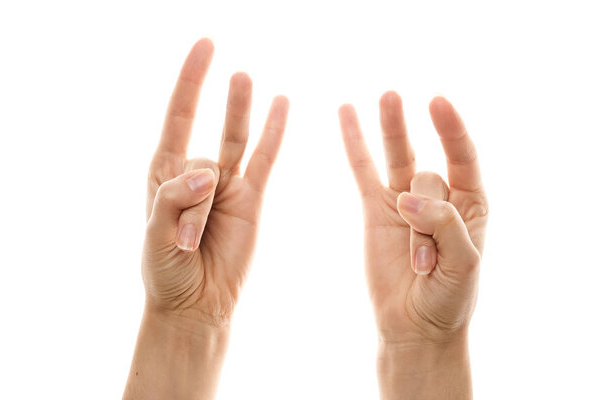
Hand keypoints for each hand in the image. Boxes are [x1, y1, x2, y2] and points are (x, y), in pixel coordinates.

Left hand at [143, 38, 288, 327]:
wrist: (196, 302)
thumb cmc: (167, 270)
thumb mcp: (156, 235)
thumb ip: (175, 200)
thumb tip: (210, 173)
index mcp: (166, 176)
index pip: (178, 118)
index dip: (189, 82)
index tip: (204, 47)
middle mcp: (196, 174)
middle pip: (203, 144)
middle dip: (206, 109)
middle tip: (210, 49)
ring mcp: (227, 184)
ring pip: (235, 140)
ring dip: (239, 109)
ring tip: (242, 79)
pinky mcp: (252, 198)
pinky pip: (264, 159)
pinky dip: (273, 133)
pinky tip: (281, 105)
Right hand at [338, 92, 487, 344]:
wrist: (415, 325)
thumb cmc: (448, 297)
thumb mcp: (462, 264)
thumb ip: (442, 225)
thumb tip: (405, 199)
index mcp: (470, 206)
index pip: (463, 157)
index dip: (452, 129)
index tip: (438, 102)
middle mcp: (438, 197)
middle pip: (427, 177)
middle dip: (421, 214)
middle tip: (413, 233)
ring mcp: (403, 200)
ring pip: (398, 156)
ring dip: (393, 126)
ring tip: (390, 96)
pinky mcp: (375, 209)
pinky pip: (363, 171)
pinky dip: (355, 143)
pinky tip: (346, 112)